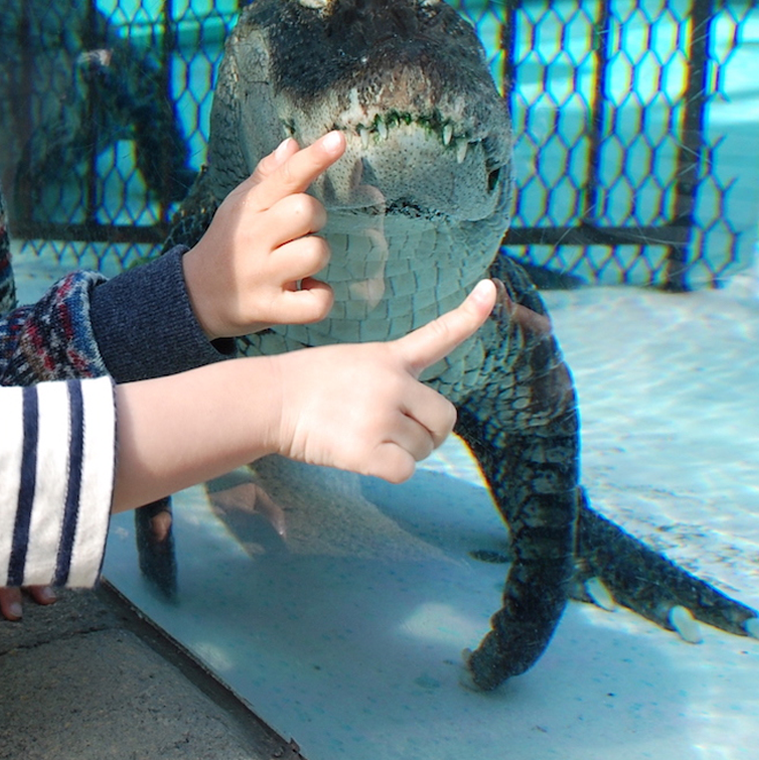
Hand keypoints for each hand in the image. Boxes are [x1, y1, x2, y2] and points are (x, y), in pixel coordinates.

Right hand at [181, 132, 344, 337]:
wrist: (194, 295)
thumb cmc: (229, 243)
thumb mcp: (239, 204)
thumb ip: (268, 175)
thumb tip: (293, 144)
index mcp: (249, 207)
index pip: (285, 176)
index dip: (315, 157)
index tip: (339, 139)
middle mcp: (253, 238)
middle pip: (306, 211)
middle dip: (316, 220)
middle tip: (298, 232)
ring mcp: (261, 275)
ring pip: (316, 253)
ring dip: (317, 257)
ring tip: (299, 263)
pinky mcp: (269, 308)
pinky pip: (315, 303)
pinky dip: (320, 297)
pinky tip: (307, 290)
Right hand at [273, 279, 494, 483]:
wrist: (268, 400)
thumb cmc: (307, 384)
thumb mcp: (352, 362)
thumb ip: (391, 381)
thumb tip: (422, 420)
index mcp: (389, 357)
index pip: (440, 333)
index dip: (471, 314)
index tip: (489, 289)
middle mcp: (392, 384)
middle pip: (444, 419)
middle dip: (425, 431)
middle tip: (390, 430)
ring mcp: (381, 416)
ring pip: (423, 449)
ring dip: (401, 452)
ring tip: (362, 436)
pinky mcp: (368, 450)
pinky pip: (405, 471)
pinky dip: (388, 470)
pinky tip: (360, 456)